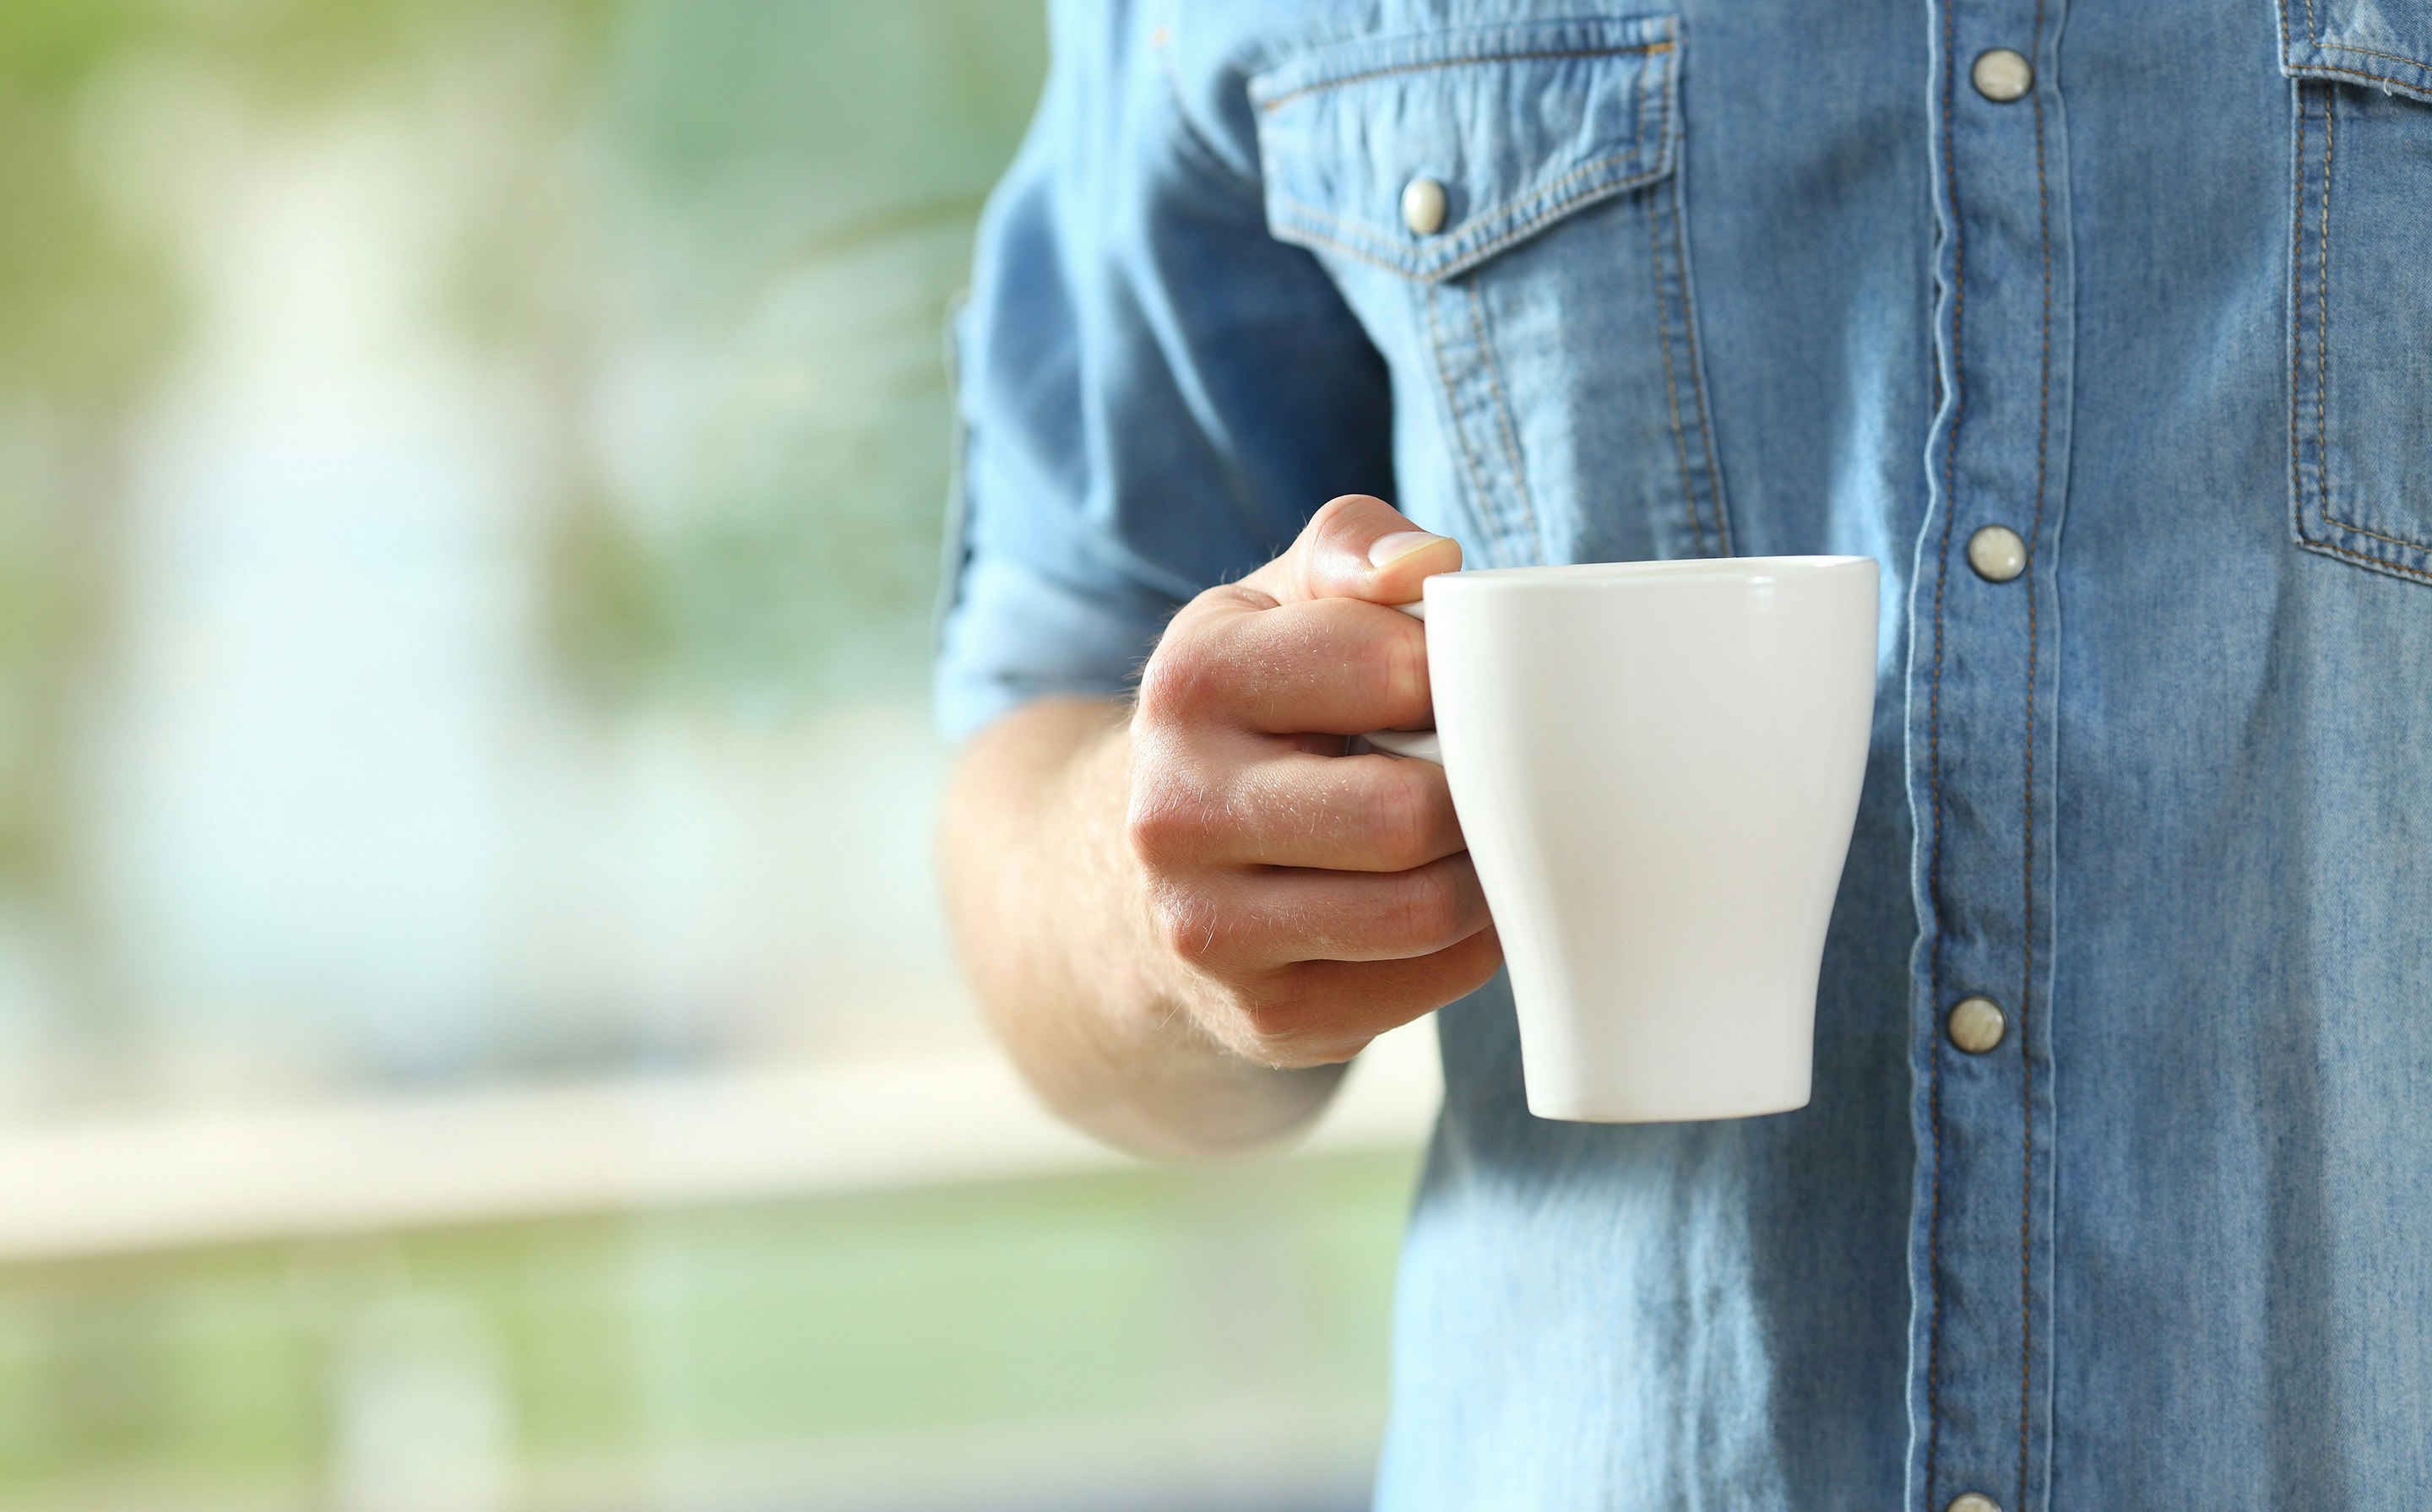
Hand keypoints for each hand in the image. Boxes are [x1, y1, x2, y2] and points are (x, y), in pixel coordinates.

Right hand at [1125, 495, 1503, 1066]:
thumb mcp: (1279, 605)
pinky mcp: (1264, 1018)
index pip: (1393, 670)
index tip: (1456, 688)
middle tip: (1481, 777)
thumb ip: (1352, 548)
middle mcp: (1174, 811)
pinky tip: (1440, 908)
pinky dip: (1462, 950)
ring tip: (1472, 840)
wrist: (1141, 869)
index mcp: (1189, 683)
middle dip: (1473, 793)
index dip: (1457, 677)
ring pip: (1421, 913)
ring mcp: (1208, 929)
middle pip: (1409, 813)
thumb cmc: (1254, 713)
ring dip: (1480, 878)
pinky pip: (1420, 990)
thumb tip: (1427, 564)